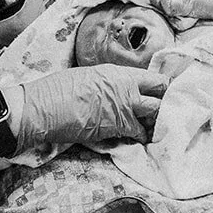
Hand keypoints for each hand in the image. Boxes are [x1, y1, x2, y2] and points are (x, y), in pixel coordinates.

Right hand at [9, 65, 166, 148]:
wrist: (43, 108)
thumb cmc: (58, 89)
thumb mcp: (88, 76)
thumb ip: (109, 82)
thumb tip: (116, 88)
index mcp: (118, 73)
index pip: (154, 79)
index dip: (164, 88)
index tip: (167, 94)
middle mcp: (125, 89)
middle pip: (160, 98)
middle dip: (167, 106)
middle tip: (168, 113)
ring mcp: (122, 109)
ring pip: (154, 117)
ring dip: (156, 123)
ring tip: (156, 127)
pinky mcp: (115, 128)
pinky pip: (137, 133)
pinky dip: (141, 137)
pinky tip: (141, 138)